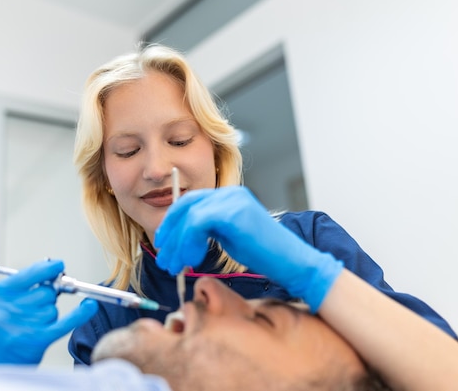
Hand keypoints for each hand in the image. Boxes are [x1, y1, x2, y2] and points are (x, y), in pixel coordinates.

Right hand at [0, 247, 97, 363]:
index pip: (29, 274)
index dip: (47, 268)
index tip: (57, 265)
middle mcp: (6, 310)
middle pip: (45, 292)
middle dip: (45, 296)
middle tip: (35, 304)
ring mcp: (22, 326)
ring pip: (53, 308)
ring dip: (49, 314)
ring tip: (33, 323)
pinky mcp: (36, 341)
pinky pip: (65, 323)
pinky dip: (80, 314)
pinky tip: (89, 305)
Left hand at [154, 187, 342, 311]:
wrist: (293, 263)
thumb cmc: (266, 255)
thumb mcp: (229, 237)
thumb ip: (208, 230)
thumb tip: (181, 237)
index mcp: (229, 196)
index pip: (191, 201)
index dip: (172, 222)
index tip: (163, 244)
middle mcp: (230, 193)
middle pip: (186, 205)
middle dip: (170, 233)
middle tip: (163, 258)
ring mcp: (233, 200)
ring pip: (189, 216)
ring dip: (177, 243)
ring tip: (174, 265)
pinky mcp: (234, 213)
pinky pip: (198, 224)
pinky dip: (189, 243)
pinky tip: (193, 260)